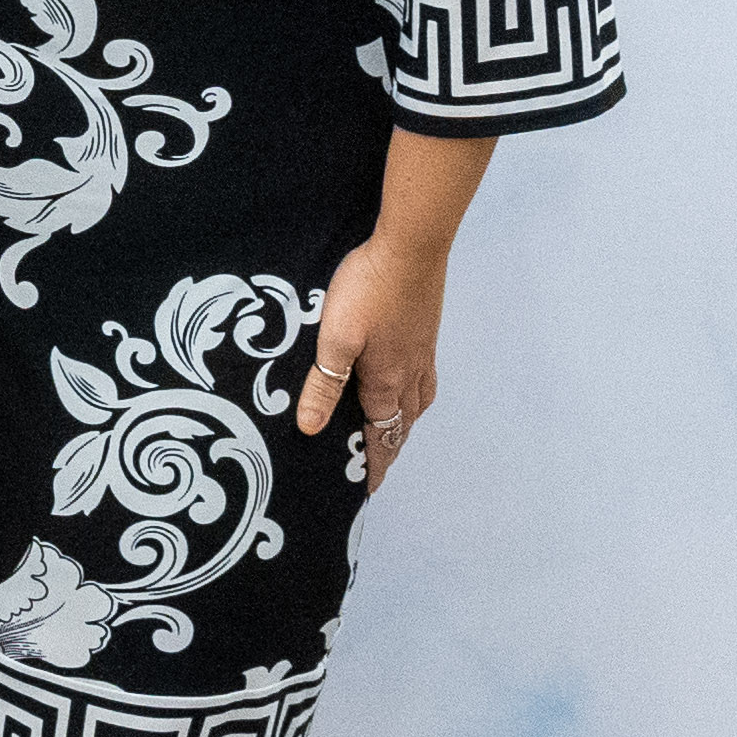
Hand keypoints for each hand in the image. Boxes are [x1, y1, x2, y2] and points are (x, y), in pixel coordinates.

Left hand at [294, 229, 447, 494]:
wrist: (411, 247)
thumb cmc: (369, 289)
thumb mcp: (335, 338)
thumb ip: (324, 384)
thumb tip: (311, 429)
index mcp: (387, 382)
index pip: (381, 436)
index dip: (373, 464)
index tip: (367, 489)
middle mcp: (411, 375)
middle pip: (402, 425)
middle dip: (389, 449)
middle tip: (376, 467)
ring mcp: (423, 353)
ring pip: (417, 403)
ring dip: (403, 424)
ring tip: (391, 433)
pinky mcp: (425, 333)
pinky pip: (423, 380)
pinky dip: (413, 396)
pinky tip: (406, 384)